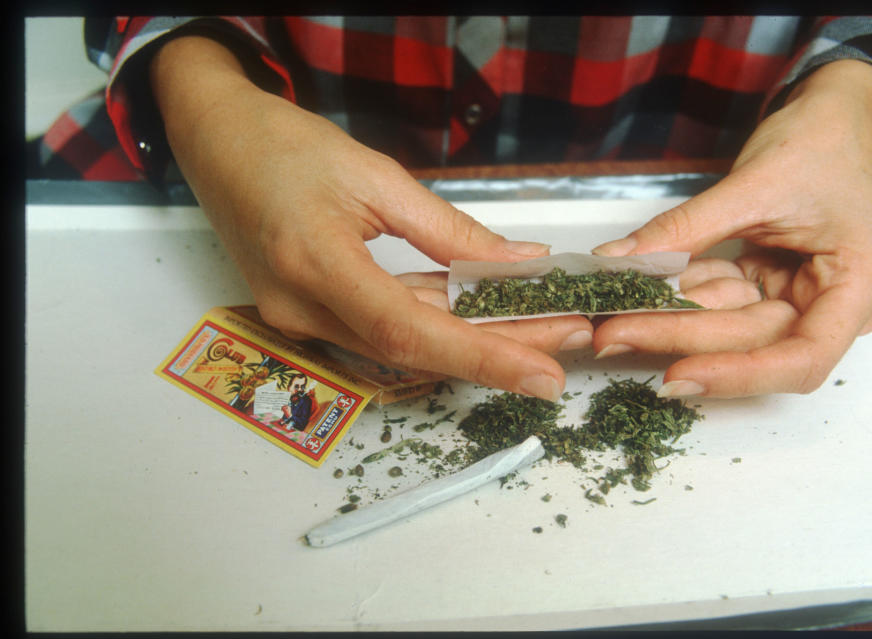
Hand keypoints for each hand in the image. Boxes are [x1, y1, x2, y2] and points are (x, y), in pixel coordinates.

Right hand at [150, 35, 592, 399]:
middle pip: (415, 349)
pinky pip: (381, 330)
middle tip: (565, 340)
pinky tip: (483, 317)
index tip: (545, 376)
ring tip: (540, 327)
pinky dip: (434, 325)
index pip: (410, 332)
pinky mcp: (307, 314)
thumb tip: (516, 263)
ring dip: (471, 341)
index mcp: (314, 265)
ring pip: (402, 346)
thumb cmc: (285, 146)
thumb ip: (447, 231)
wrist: (216, 142)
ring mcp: (300, 320)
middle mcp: (302, 310)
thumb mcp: (375, 177)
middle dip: (496, 350)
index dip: (482, 358)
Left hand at [592, 60, 871, 397]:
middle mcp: (830, 304)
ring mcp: (795, 296)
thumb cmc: (820, 143)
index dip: (739, 375)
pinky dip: (678, 293)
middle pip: (751, 342)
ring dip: (667, 319)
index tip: (677, 377)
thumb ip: (687, 228)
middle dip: (678, 336)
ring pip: (726, 325)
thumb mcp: (755, 184)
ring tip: (610, 319)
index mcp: (855, 286)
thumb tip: (617, 260)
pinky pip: (717, 299)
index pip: (802, 360)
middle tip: (611, 334)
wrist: (833, 115)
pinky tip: (634, 295)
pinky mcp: (765, 284)